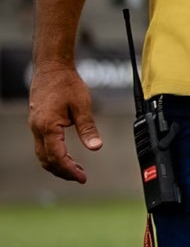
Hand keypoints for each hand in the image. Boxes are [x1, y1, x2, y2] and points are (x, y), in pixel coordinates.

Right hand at [29, 62, 100, 183]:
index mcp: (48, 126)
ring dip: (58, 165)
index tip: (82, 178)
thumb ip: (88, 128)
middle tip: (80, 178)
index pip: (57, 157)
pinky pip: (43, 145)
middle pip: (46, 160)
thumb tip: (96, 147)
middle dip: (63, 171)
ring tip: (76, 170)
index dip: (69, 170)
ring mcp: (35, 126)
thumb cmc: (67, 83)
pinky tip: (67, 156)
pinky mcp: (37, 123)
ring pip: (43, 154)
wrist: (51, 68)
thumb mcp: (82, 106)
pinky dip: (54, 154)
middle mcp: (38, 129)